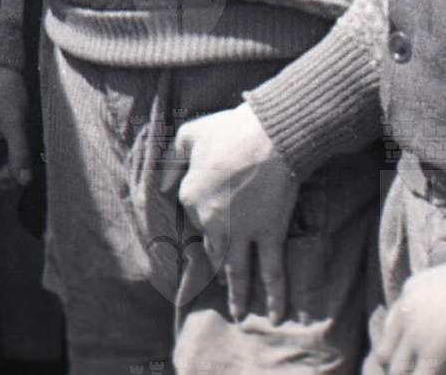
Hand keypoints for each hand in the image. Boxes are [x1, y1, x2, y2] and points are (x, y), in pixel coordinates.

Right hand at [0, 63, 33, 189]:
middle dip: (7, 176)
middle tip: (27, 167)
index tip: (18, 170)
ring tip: (27, 159)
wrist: (5, 68)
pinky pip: (1, 158)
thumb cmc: (7, 92)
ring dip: (12, 168)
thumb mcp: (15, 123)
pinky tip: (24, 151)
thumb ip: (19, 153)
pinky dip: (13, 159)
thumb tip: (25, 181)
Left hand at [167, 102, 300, 320]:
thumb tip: (168, 166)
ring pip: (236, 272)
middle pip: (210, 253)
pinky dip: (275, 295)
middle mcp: (211, 222)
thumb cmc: (230, 130)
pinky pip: (271, 272)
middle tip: (212, 289)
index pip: (190, 217)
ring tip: (239, 315)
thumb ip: (176, 152)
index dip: (201, 219)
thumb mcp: (189, 134)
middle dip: (210, 272)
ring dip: (238, 296)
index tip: (210, 225)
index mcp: (190, 197)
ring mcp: (240, 233)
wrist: (269, 135)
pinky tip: (277, 314)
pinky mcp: (268, 235)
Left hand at [379, 255, 445, 374]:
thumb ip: (438, 304)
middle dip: (399, 367)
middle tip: (419, 370)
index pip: (389, 327)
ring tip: (431, 373)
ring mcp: (417, 334)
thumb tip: (444, 331)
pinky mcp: (434, 352)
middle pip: (384, 352)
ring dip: (412, 374)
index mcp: (409, 292)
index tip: (411, 359)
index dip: (398, 348)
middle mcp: (406, 312)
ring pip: (397, 370)